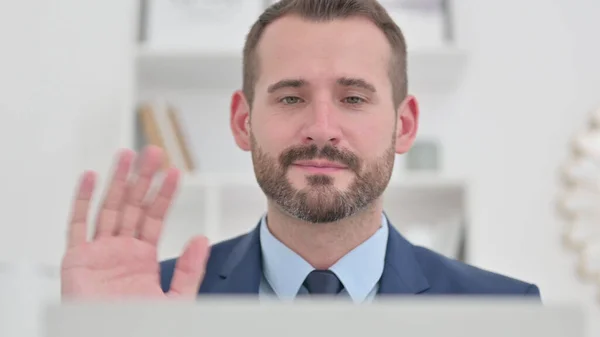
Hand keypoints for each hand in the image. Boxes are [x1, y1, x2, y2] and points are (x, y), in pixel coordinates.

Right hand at [61, 146, 208, 298]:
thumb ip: (189, 269)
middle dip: (143, 178)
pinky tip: (92, 176)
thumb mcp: (175, 299)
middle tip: (154, 151)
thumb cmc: (141, 325)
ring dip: (118, 180)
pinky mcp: (76, 259)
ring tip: (129, 154)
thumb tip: (202, 240)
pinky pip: (77, 225)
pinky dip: (82, 199)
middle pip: (133, 205)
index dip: (165, 195)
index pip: (155, 217)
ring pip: (109, 207)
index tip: (175, 172)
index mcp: (143, 257)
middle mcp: (121, 250)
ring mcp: (98, 251)